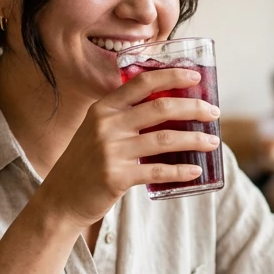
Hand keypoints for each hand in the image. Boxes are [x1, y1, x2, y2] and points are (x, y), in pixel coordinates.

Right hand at [39, 68, 219, 226]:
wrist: (60, 198)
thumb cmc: (85, 162)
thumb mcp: (97, 130)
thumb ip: (124, 117)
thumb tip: (169, 108)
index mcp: (103, 108)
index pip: (142, 82)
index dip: (171, 75)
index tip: (195, 76)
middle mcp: (106, 125)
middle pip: (160, 108)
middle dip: (193, 107)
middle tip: (213, 111)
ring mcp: (111, 151)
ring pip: (165, 139)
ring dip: (195, 139)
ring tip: (213, 141)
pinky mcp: (116, 177)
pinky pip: (158, 171)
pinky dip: (181, 171)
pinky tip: (195, 170)